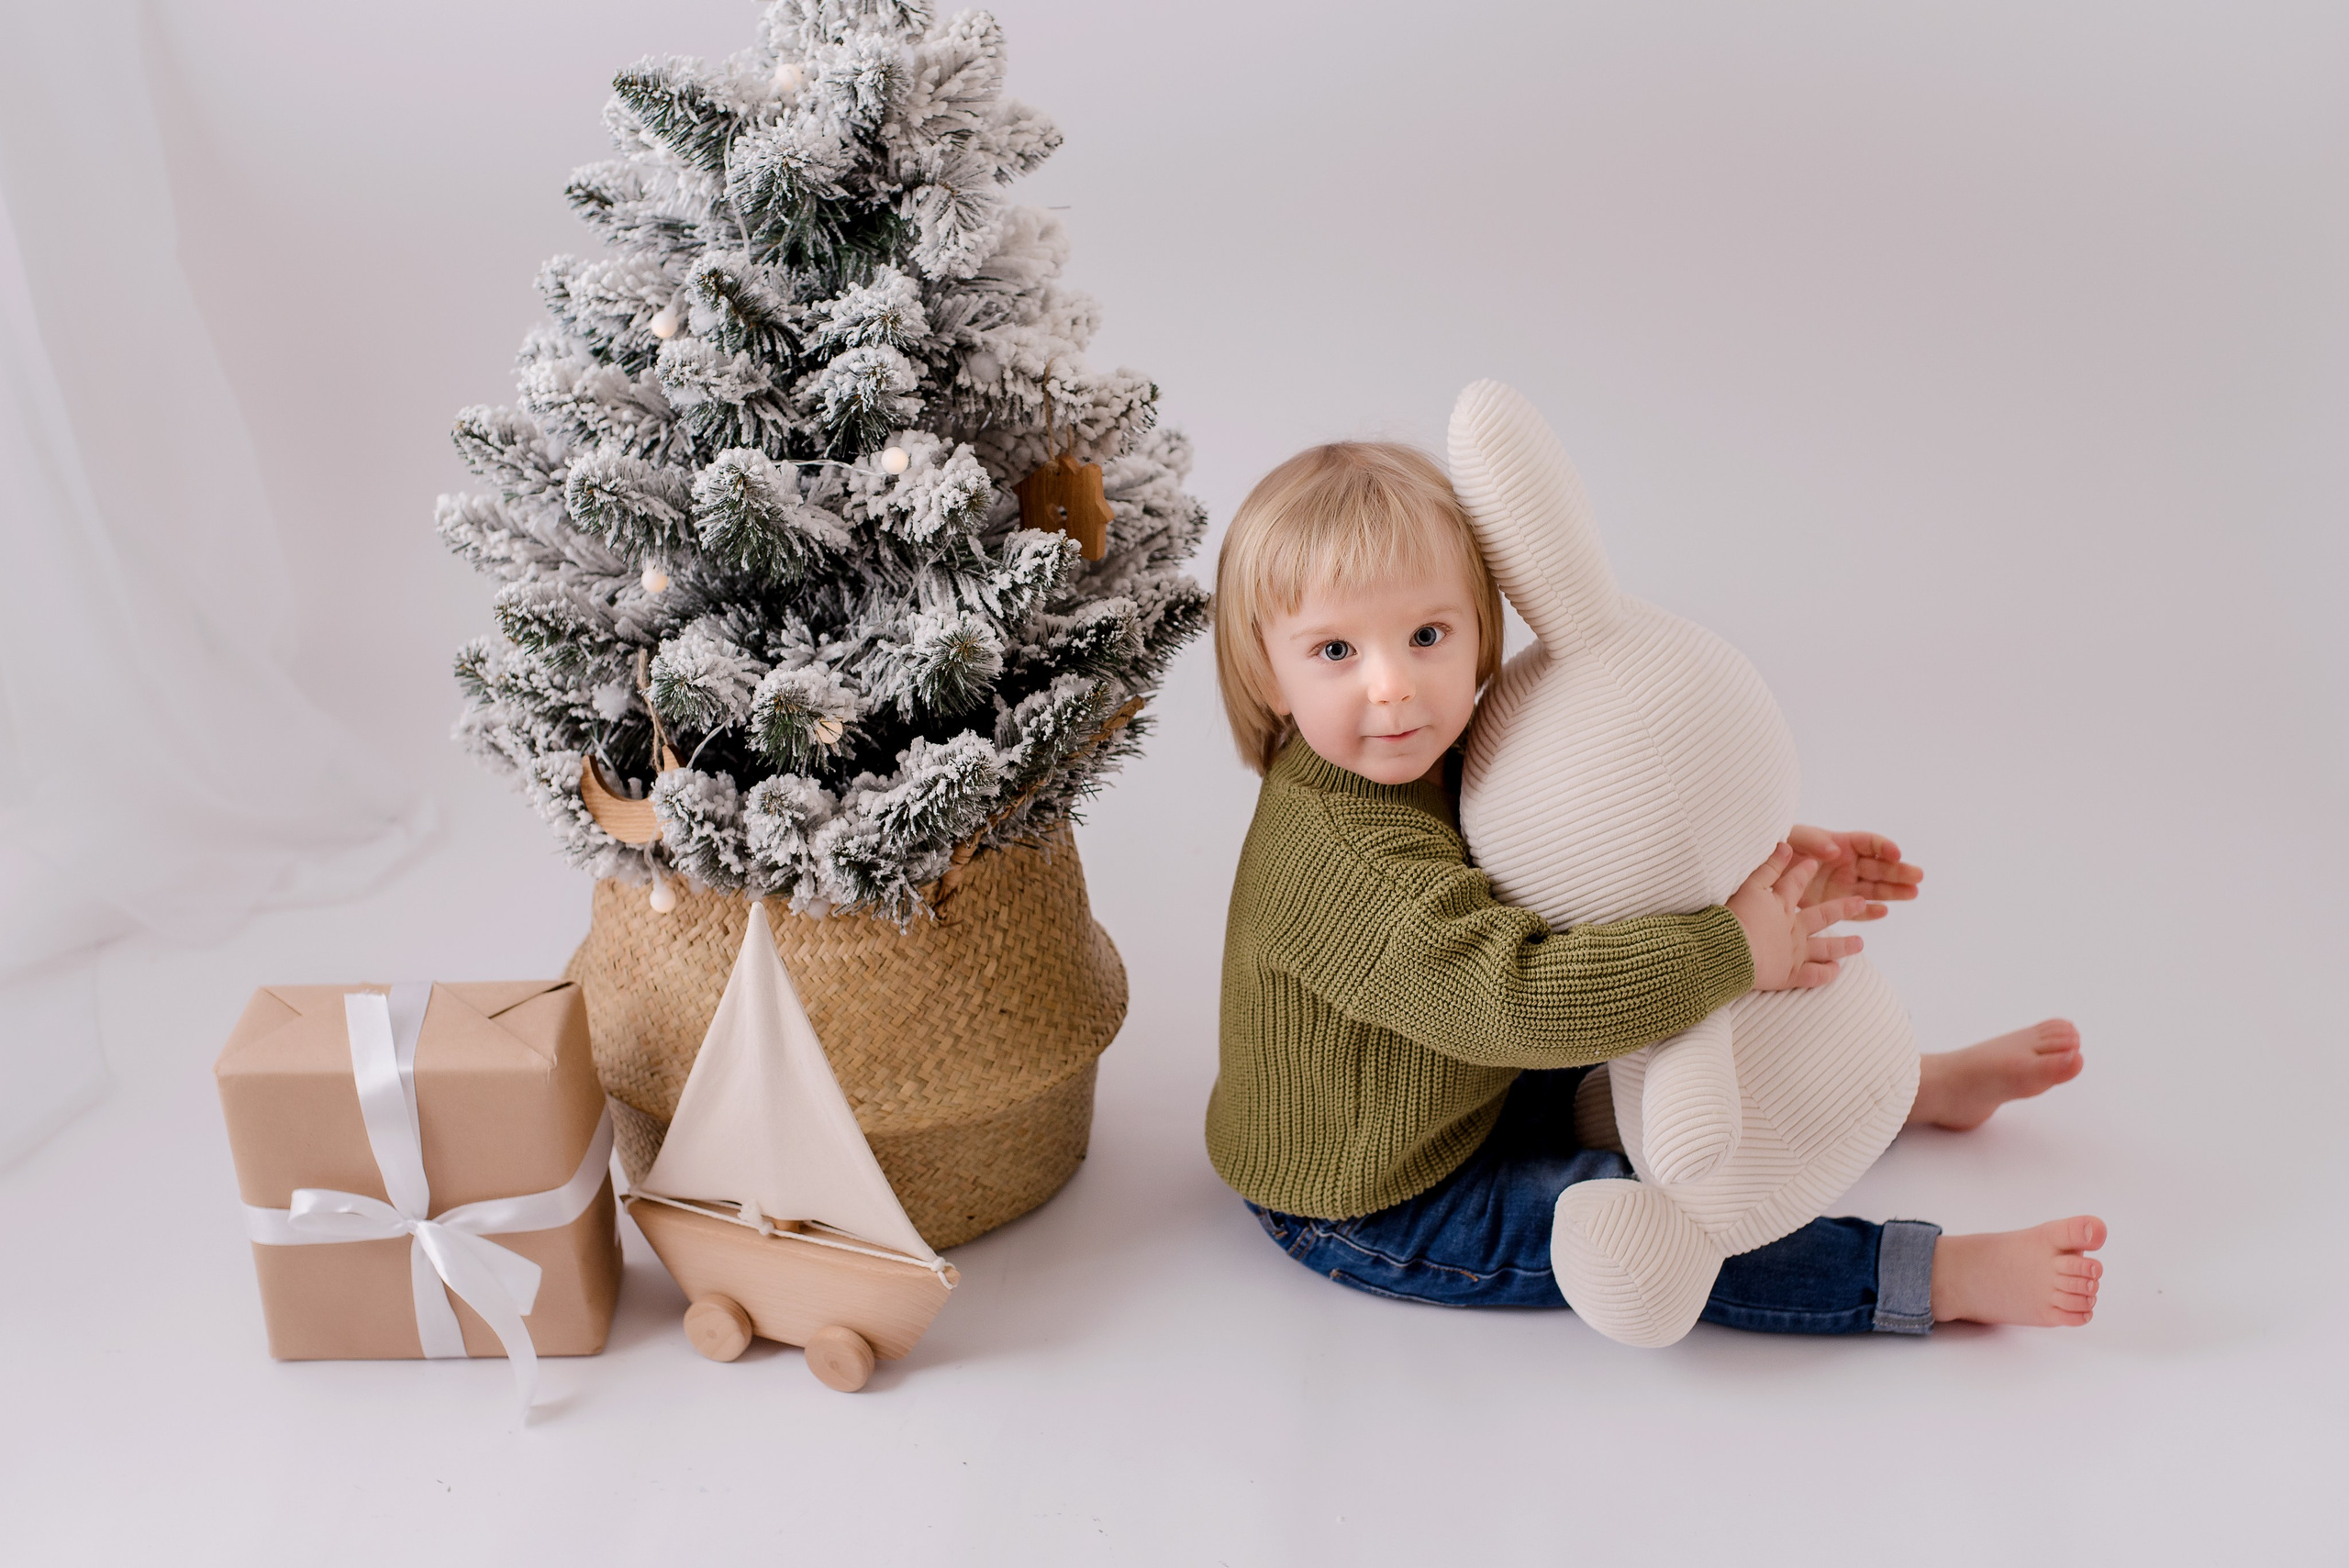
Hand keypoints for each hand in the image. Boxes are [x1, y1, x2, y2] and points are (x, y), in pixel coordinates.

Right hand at [1728, 843, 1869, 991]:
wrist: (1731, 950)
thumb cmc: (1734, 918)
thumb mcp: (1748, 887)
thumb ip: (1768, 867)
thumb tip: (1785, 846)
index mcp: (1781, 906)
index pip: (1795, 884)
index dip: (1804, 872)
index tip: (1814, 863)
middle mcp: (1794, 928)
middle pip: (1822, 915)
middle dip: (1843, 908)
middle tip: (1860, 902)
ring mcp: (1795, 952)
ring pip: (1825, 947)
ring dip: (1843, 945)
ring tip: (1859, 943)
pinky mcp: (1790, 975)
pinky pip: (1814, 975)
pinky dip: (1826, 973)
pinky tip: (1835, 970)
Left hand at [1785, 825, 1921, 920]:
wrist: (1763, 875)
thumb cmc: (1778, 849)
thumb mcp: (1792, 838)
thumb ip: (1811, 840)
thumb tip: (1833, 850)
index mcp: (1841, 844)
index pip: (1870, 844)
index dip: (1884, 847)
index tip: (1896, 854)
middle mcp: (1847, 865)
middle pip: (1879, 867)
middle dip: (1899, 871)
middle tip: (1918, 876)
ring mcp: (1843, 886)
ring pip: (1874, 888)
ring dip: (1893, 891)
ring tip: (1913, 893)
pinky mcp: (1835, 905)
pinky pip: (1856, 910)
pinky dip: (1868, 911)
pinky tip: (1884, 912)